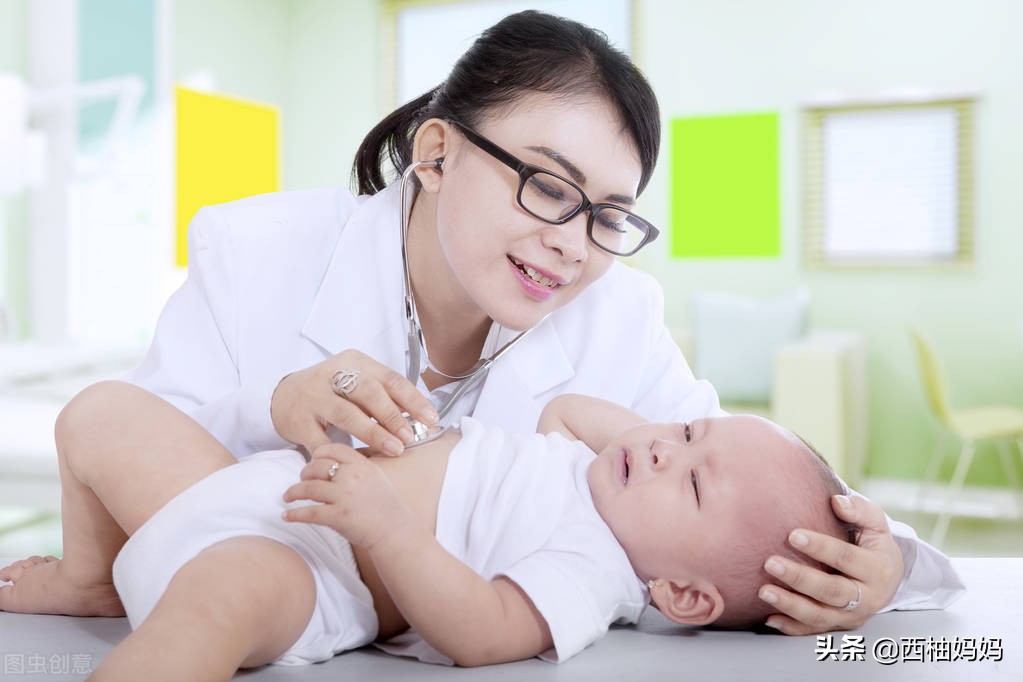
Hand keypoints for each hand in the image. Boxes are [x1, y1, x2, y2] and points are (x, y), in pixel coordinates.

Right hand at [271, 349, 437, 455]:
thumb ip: (384, 395)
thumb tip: (420, 416)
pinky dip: (339, 452)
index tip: (430, 418)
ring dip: (374, 433)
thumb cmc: (331, 391)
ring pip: (347, 414)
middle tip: (409, 436)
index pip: (389, 378)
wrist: (284, 396)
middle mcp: (332, 374)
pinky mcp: (298, 419)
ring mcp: (314, 396)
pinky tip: (355, 462)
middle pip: (369, 392)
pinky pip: (321, 439)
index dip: (412, 399)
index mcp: (354, 361)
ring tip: (394, 448)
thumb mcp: (357, 383)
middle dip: (393, 416)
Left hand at [281, 443, 419, 547]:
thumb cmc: (386, 506)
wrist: (395, 530)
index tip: (312, 461)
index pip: (333, 449)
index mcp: (362, 465)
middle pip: (316, 467)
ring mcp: (344, 496)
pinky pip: (309, 513)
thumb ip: (357, 467)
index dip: (318, 454)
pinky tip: (286, 516)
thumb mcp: (376, 477)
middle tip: (300, 481)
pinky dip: (294, 514)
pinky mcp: (338, 517)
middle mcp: (352, 477)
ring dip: (293, 492)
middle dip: (304, 473)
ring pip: (308, 488)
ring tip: (288, 496)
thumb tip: (335, 463)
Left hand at [758, 494, 903, 634]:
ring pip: (820, 616)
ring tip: (764, 591)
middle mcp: (868, 598)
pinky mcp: (838, 627)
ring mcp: (852, 616)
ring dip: (790, 605)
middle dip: (800, 578)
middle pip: (832, 591)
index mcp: (878, 569)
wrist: (888, 577)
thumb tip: (836, 502)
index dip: (820, 547)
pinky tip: (769, 618)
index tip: (792, 535)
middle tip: (770, 563)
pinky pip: (813, 631)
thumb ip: (859, 510)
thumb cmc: (873, 543)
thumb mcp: (875, 523)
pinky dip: (791, 627)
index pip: (846, 558)